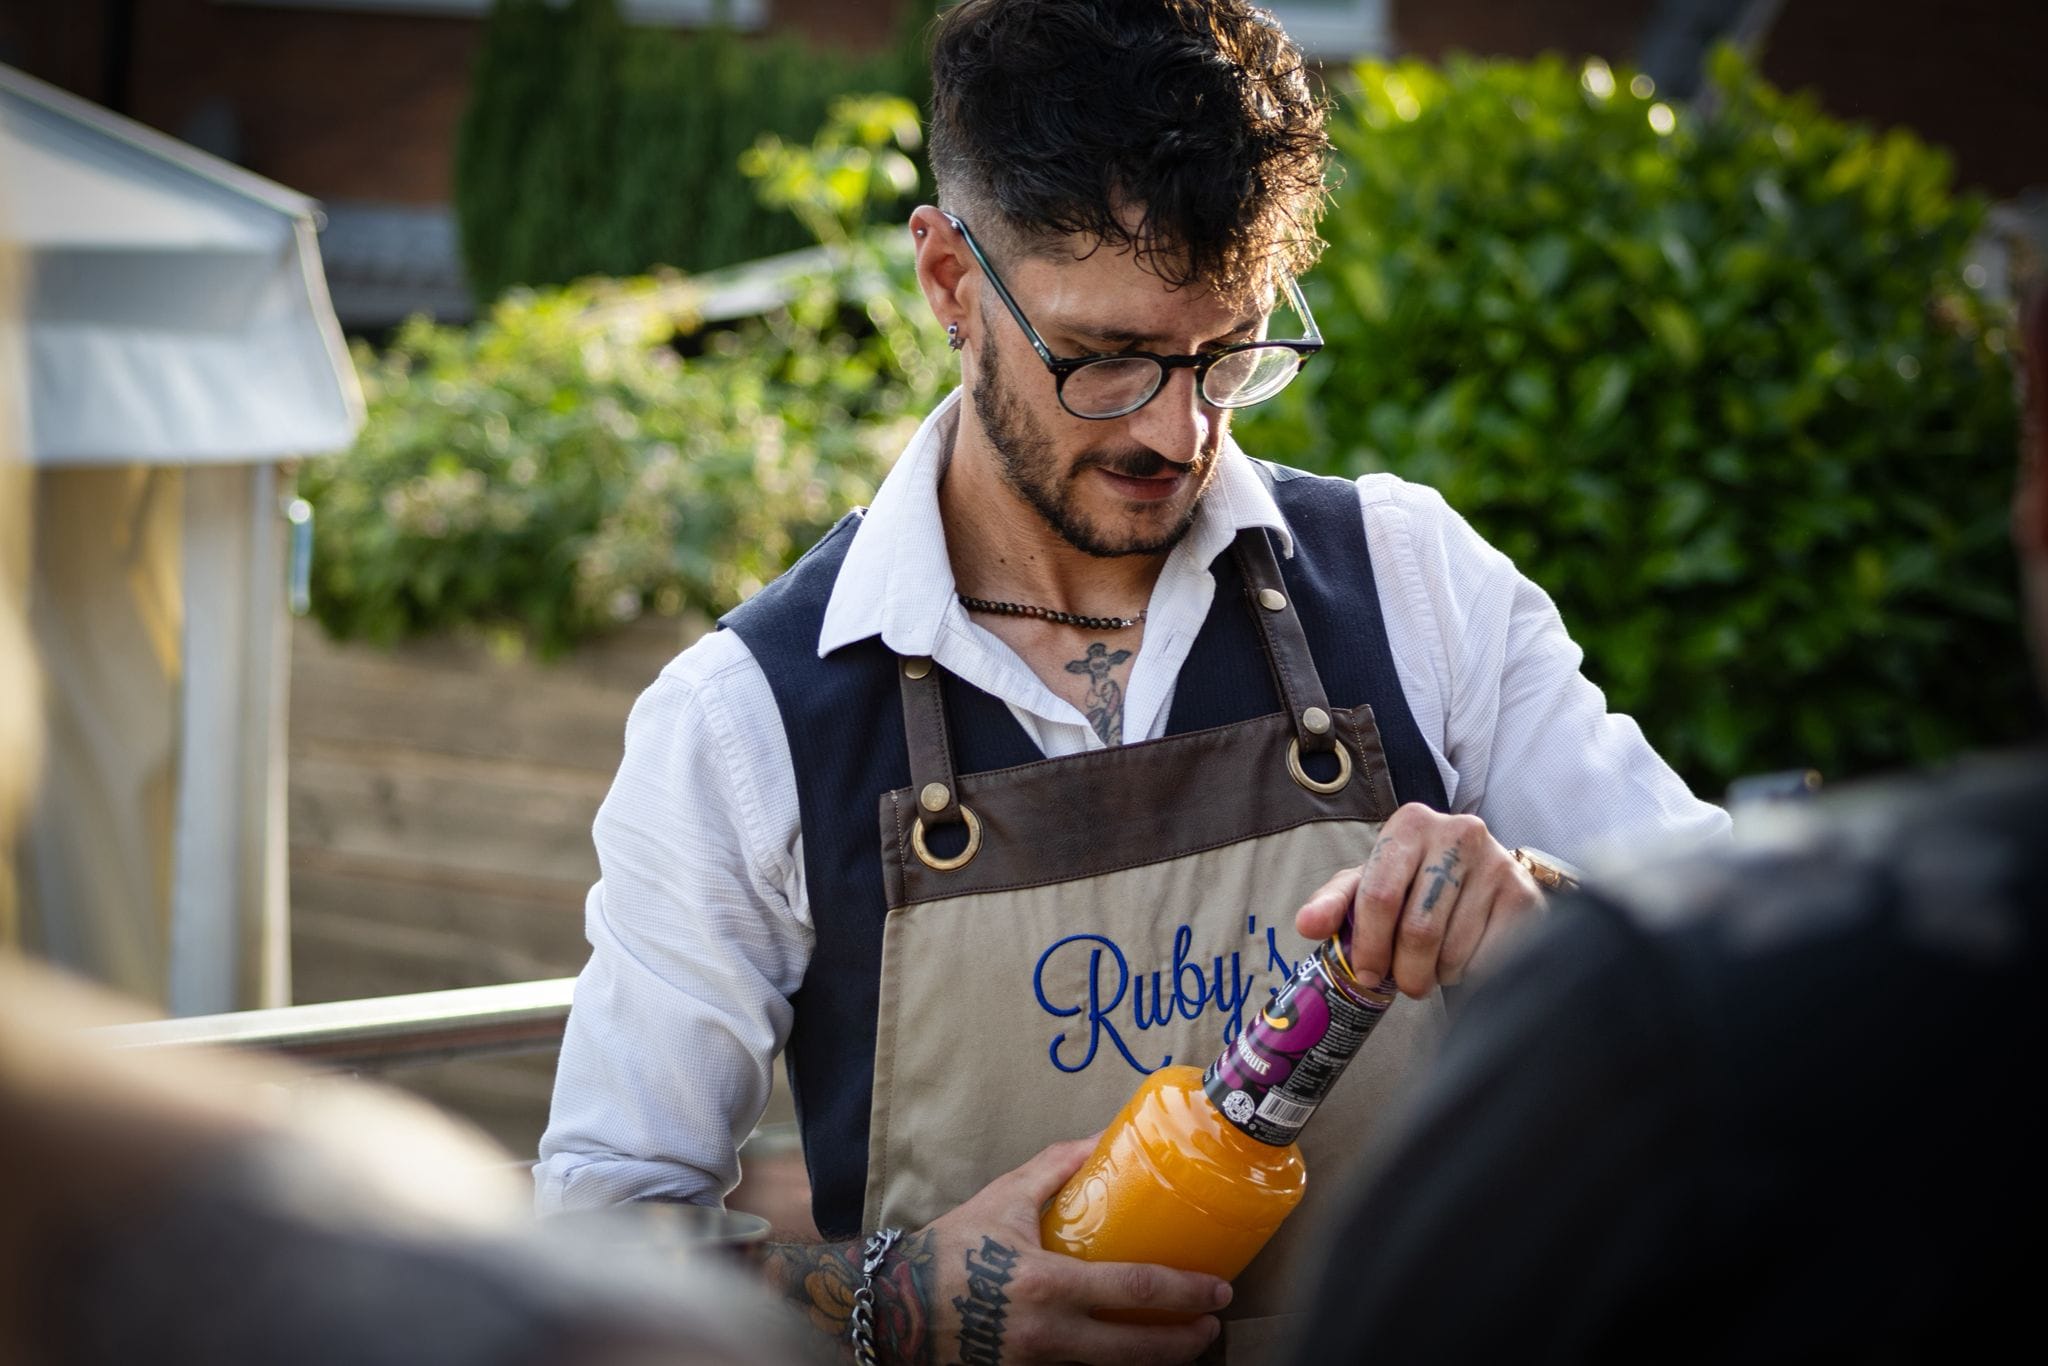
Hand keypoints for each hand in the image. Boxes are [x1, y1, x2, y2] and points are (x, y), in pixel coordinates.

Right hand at [916, 1136, 1227, 1364]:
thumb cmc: (951, 1249)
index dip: (1187, 1293)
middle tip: (1212, 1326)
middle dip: (1185, 1344)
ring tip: (1179, 1342)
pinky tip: (1123, 1348)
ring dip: (1153, 1358)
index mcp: (1049, 1285)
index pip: (1137, 1291)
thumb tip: (1102, 1136)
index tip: (1219, 1291)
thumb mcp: (1004, 1198)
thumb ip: (1056, 1167)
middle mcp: (1049, 1334)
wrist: (896, 1306)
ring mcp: (1037, 1364)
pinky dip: (1107, 1363)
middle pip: (1138, 1351)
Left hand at [1293, 803, 1545, 997]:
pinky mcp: (1525, 896)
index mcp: (1410, 824)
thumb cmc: (1412, 883)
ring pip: (1454, 950)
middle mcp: (1458, 833)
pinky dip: (1470, 974)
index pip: (1379, 896)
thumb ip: (1334, 903)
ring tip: (1435, 964)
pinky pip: (1489, 959)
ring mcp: (1497, 863)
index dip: (1368, 945)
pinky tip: (1465, 959)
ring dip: (1438, 974)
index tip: (1366, 974)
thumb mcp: (1368, 884)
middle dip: (1404, 971)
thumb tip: (1306, 925)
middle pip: (1418, 930)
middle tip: (1404, 983)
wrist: (1480, 878)